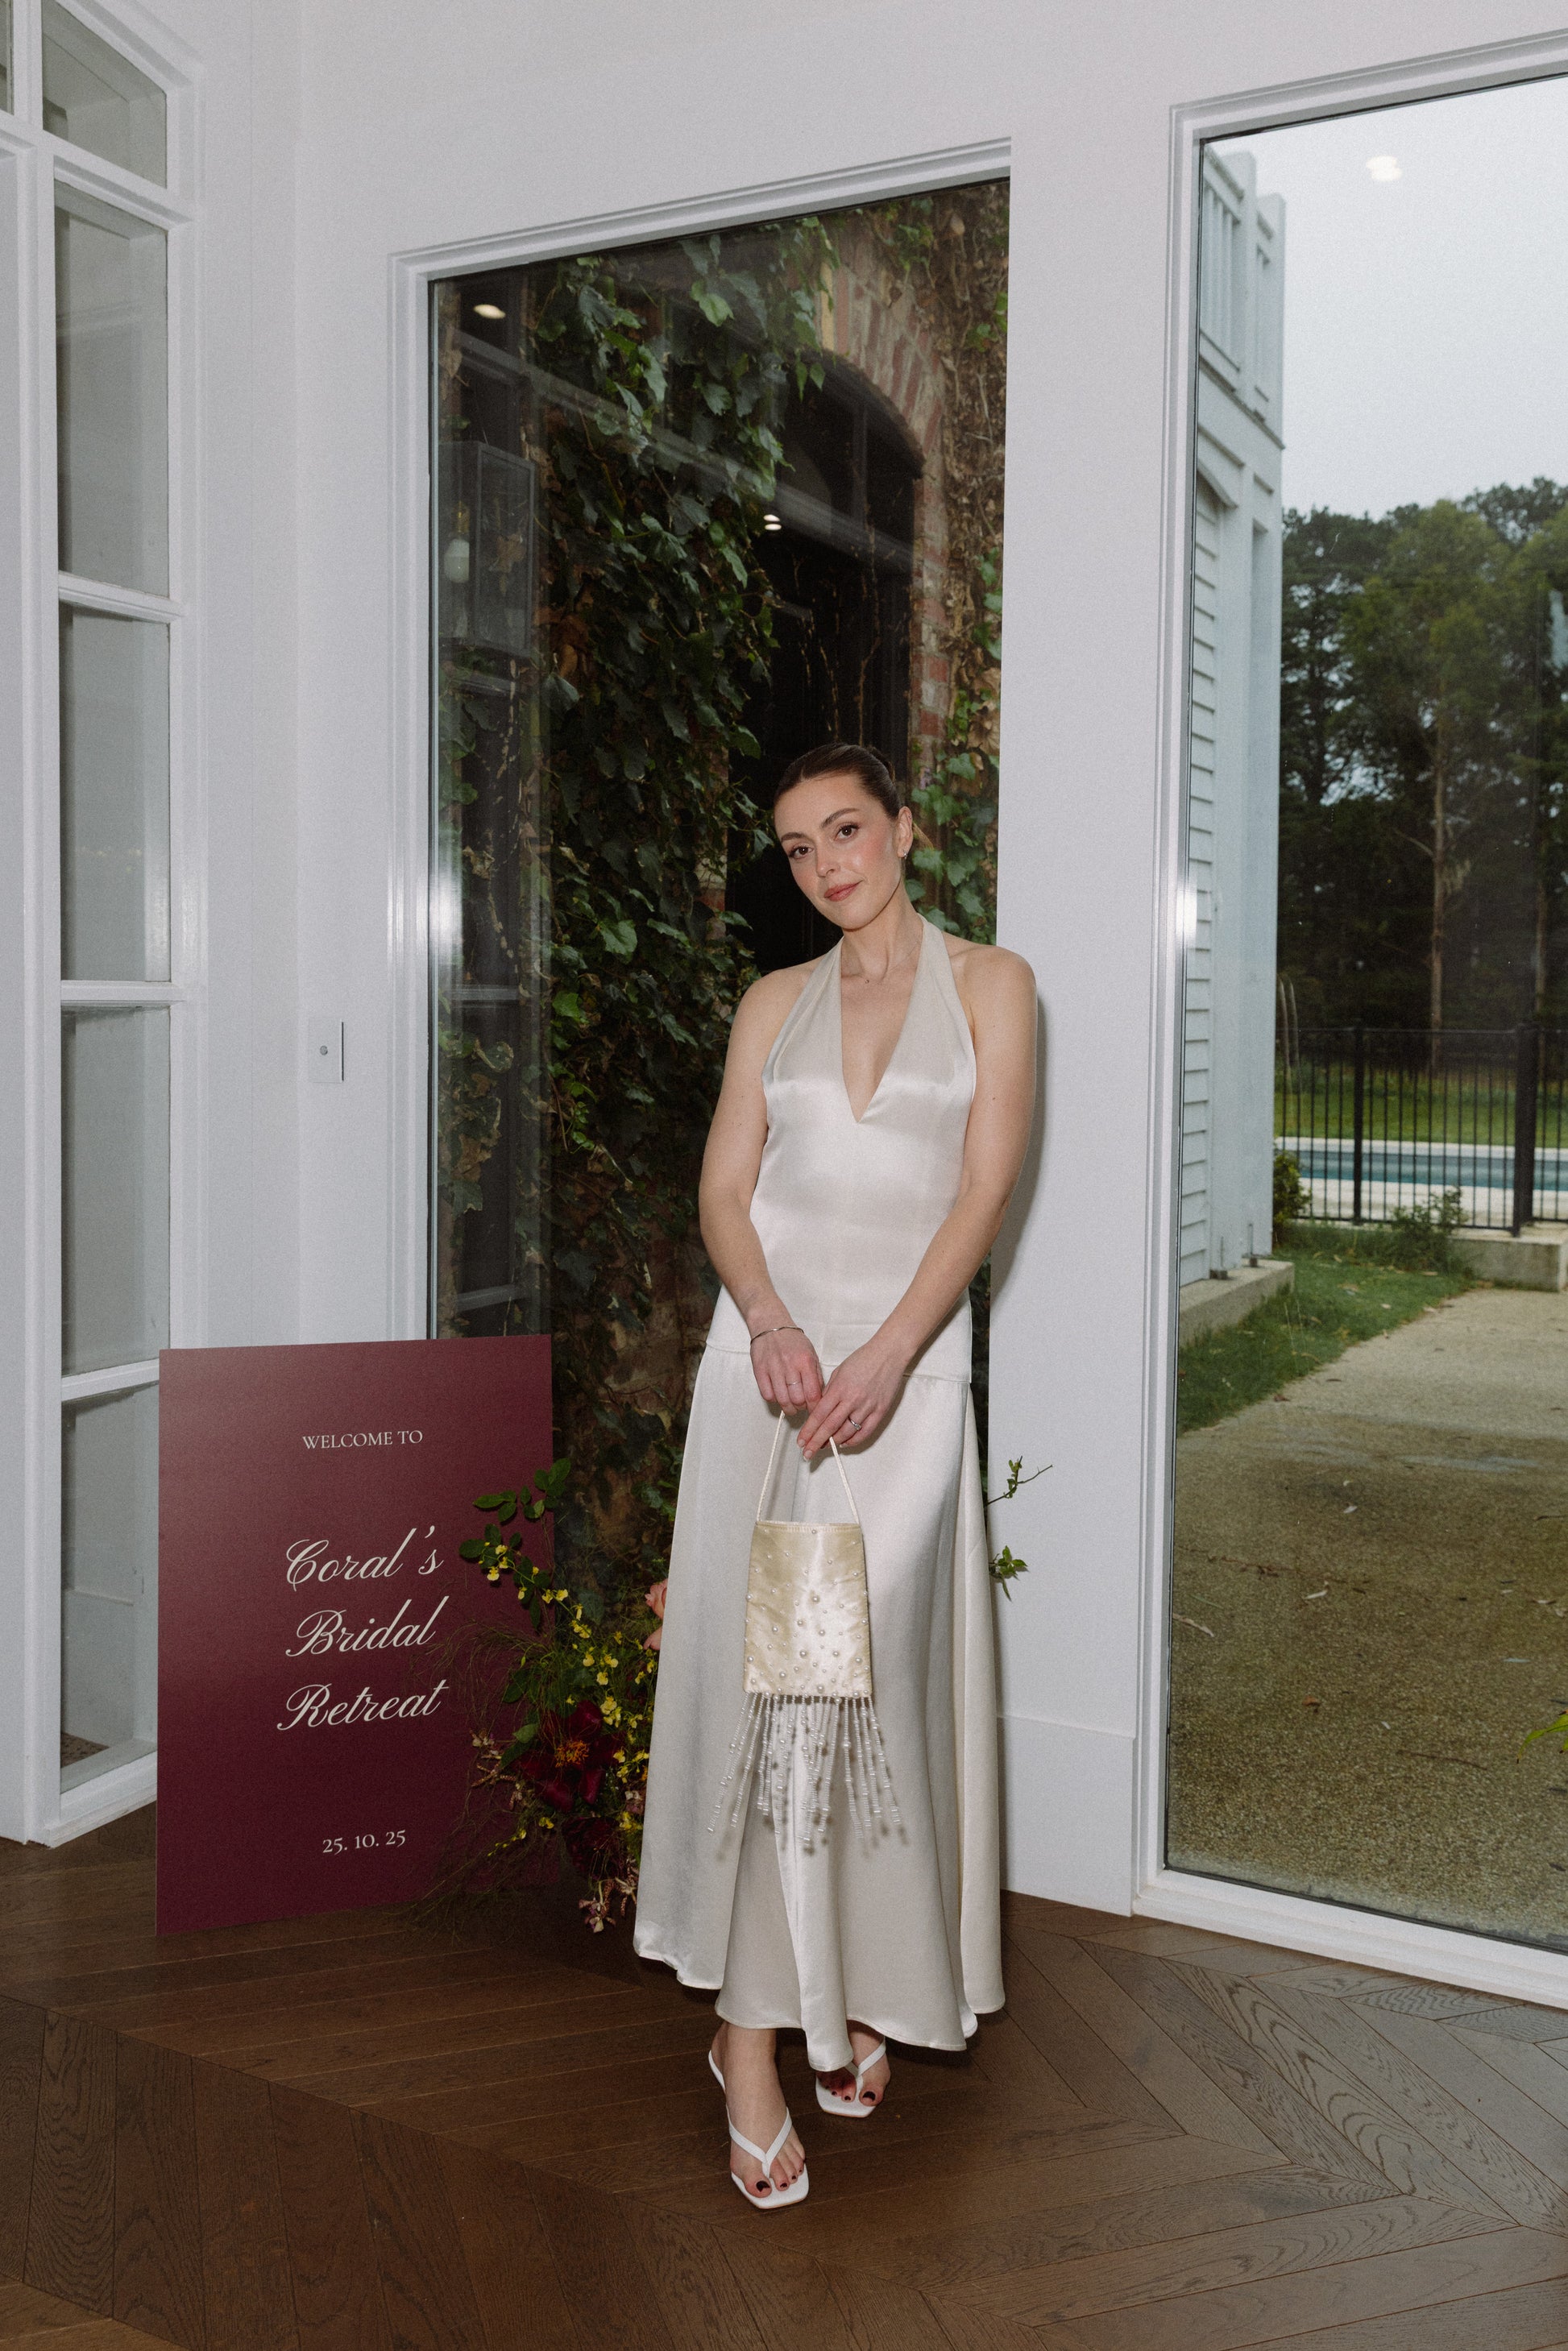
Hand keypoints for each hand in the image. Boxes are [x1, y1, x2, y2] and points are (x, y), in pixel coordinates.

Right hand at [749, 1325, 822, 1414]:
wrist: (771, 1325)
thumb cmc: (793, 1341)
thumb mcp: (811, 1354)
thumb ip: (816, 1375)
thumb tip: (818, 1397)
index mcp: (805, 1361)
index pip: (812, 1393)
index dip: (814, 1407)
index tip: (815, 1410)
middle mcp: (789, 1365)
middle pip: (797, 1399)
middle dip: (801, 1408)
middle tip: (802, 1407)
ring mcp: (773, 1368)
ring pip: (782, 1399)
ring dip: (788, 1408)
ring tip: (791, 1406)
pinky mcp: (759, 1370)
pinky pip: (767, 1395)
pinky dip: (774, 1400)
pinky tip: (779, 1396)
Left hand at [797, 1335, 908, 1457]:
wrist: (889, 1353)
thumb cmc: (863, 1359)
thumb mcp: (839, 1371)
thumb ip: (829, 1392)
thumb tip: (820, 1410)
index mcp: (839, 1388)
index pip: (819, 1415)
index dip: (809, 1430)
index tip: (801, 1441)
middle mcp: (852, 1399)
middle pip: (830, 1427)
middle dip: (816, 1442)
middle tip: (807, 1453)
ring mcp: (867, 1406)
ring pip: (847, 1432)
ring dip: (833, 1443)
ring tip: (824, 1448)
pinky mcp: (880, 1411)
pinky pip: (865, 1432)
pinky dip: (853, 1441)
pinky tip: (844, 1443)